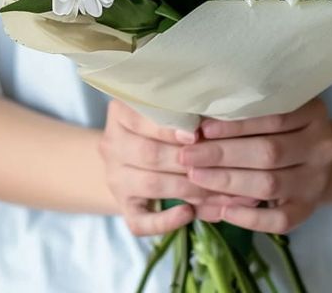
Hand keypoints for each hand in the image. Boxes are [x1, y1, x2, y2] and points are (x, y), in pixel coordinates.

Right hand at [99, 100, 257, 235]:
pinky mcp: (123, 206)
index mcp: (120, 113)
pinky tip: (188, 214)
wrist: (132, 153)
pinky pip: (139, 221)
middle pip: (149, 154)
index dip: (170, 129)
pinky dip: (165, 221)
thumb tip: (217, 120)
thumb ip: (184, 113)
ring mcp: (115, 178)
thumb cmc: (161, 124)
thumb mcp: (166, 110)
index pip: (142, 120)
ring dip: (187, 188)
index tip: (198, 134)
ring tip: (219, 190)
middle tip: (219, 165)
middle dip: (187, 161)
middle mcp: (112, 145)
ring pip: (150, 185)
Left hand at [180, 99, 331, 232]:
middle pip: (269, 152)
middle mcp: (322, 147)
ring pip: (270, 184)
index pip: (273, 118)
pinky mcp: (308, 209)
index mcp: (314, 113)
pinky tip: (221, 210)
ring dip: (228, 182)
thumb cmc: (282, 126)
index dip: (235, 125)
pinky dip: (248, 218)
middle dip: (223, 154)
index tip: (202, 129)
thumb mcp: (274, 108)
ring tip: (195, 177)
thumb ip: (246, 111)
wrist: (313, 157)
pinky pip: (279, 220)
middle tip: (187, 156)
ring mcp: (317, 181)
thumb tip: (198, 121)